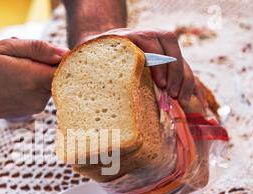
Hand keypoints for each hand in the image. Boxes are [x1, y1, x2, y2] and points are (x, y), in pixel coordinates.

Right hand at [0, 39, 68, 119]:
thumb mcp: (5, 47)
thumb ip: (37, 48)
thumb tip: (63, 53)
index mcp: (34, 79)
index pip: (66, 68)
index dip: (62, 57)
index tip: (48, 51)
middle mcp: (39, 97)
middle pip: (59, 75)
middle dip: (46, 63)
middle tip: (22, 59)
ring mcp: (37, 106)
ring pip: (50, 82)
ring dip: (38, 73)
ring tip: (14, 70)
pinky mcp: (33, 110)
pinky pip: (42, 91)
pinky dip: (33, 83)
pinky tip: (14, 81)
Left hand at [77, 28, 194, 106]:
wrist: (94, 45)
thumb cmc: (86, 58)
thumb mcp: (81, 62)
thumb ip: (79, 71)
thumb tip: (64, 91)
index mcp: (122, 38)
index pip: (146, 41)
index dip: (157, 61)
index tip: (160, 84)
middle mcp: (140, 36)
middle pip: (167, 44)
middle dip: (174, 70)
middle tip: (172, 94)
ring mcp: (152, 45)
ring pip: (176, 52)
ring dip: (183, 75)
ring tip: (181, 98)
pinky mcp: (159, 56)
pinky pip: (179, 62)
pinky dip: (186, 78)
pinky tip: (188, 95)